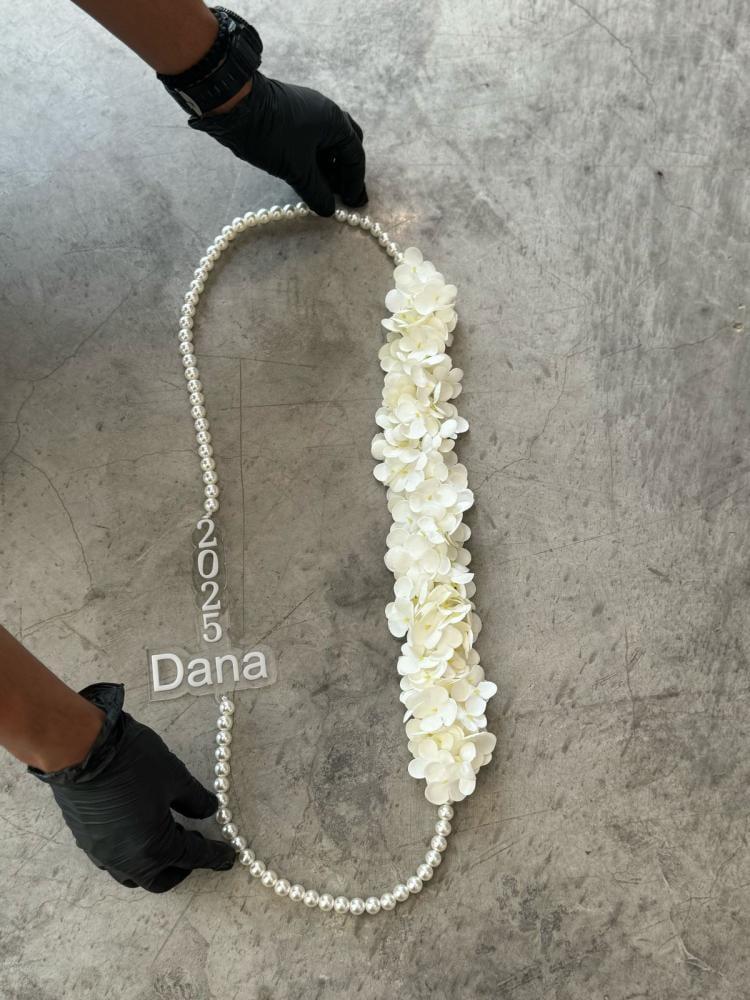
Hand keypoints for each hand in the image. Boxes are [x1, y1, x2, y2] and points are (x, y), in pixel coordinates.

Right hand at [30, 683, 233, 892]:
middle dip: (181, 867)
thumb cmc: (132, 763)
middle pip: (159, 878)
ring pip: (133, 873)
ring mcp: (101, 853)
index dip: (214, 857)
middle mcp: (125, 860)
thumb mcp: (174, 777)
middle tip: (195, 845)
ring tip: (169, 835)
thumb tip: (209, 810)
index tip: (229, 857)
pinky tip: (140, 829)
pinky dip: (132, 852)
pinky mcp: (85, 840)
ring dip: (154, 862)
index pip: (193, 858)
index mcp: (153, 849)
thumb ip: (195, 799)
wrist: (79, 749)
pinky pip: (113, 859)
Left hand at [188, 70, 367, 216]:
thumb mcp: (296, 169)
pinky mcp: (291, 114)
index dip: (354, 182)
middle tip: (342, 194)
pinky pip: (312, 139)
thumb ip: (316, 191)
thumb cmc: (272, 135)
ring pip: (327, 143)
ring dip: (328, 167)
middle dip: (345, 172)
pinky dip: (315, 158)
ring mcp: (308, 110)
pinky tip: (307, 174)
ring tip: (324, 189)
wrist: (235, 105)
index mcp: (334, 121)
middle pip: (345, 145)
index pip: (354, 156)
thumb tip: (328, 210)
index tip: (351, 203)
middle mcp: (326, 112)